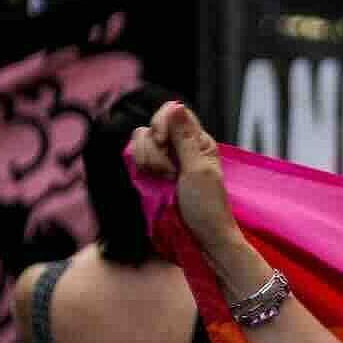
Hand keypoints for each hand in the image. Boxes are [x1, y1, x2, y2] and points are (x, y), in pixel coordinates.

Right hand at [128, 102, 240, 256]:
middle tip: (170, 172)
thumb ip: (185, 138)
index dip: (162, 122)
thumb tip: (175, 106)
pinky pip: (135, 157)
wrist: (200, 236)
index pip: (173, 112)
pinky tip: (153, 180)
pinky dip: (141, 166)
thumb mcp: (198, 170)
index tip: (163, 141)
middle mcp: (179, 146)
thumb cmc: (207, 206)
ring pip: (139, 141)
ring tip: (165, 180)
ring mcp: (163, 159)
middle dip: (156, 148)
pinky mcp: (150, 173)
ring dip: (148, 160)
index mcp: (198, 141)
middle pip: (152, 126)